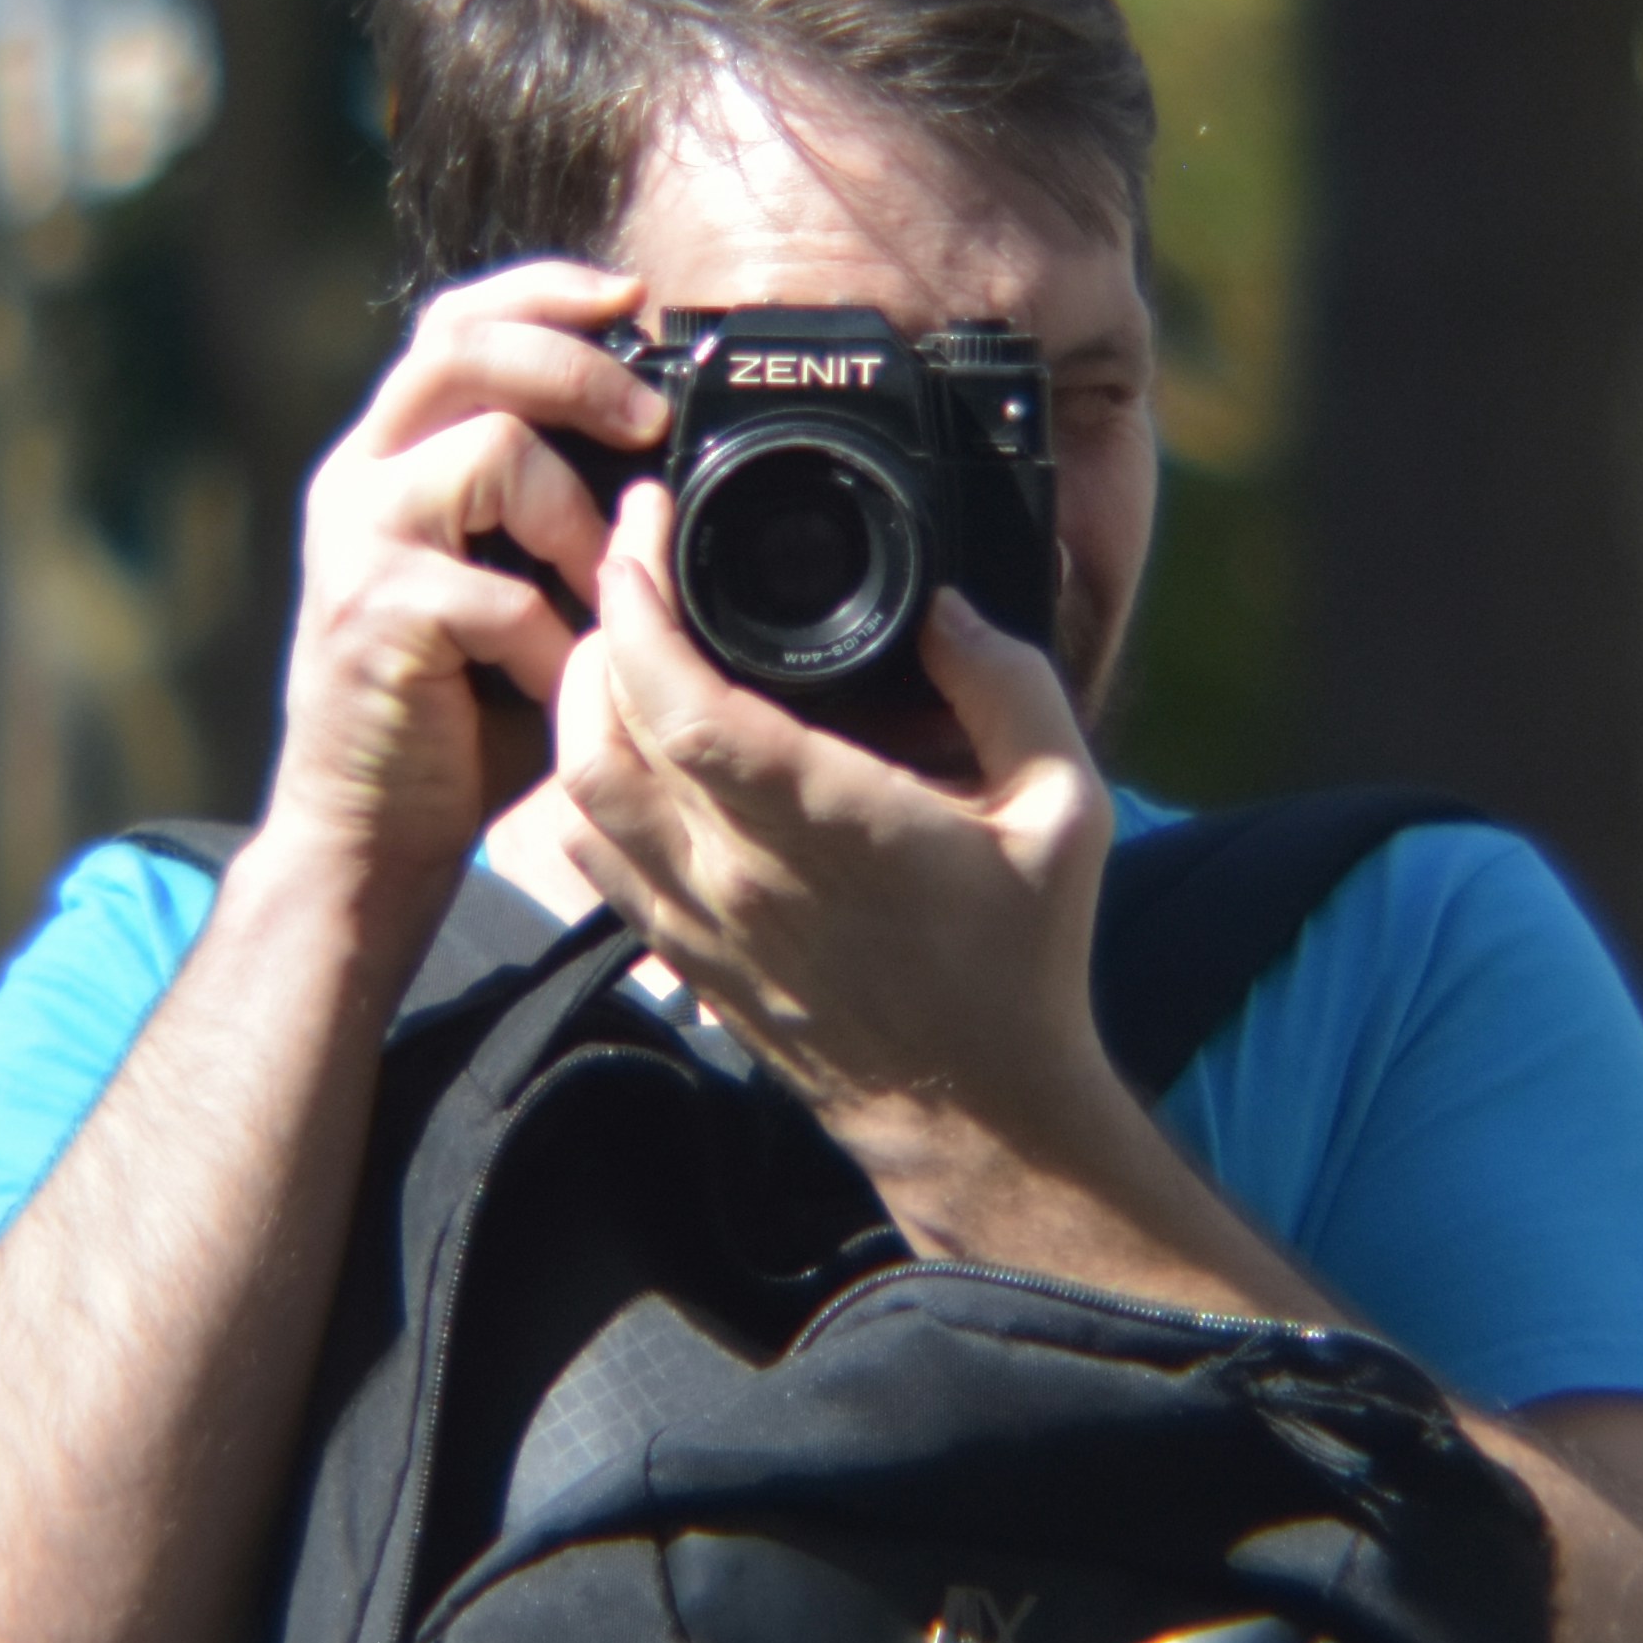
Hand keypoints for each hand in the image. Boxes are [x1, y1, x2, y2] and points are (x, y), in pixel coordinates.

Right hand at [256, 263, 669, 965]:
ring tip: (605, 592)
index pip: (456, 320)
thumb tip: (666, 456)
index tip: (631, 296)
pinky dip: (555, 641)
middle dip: (576, 367)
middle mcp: (359, 477)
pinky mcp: (371, 613)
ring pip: (490, 450)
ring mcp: (356, 540)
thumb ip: (557, 512)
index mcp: (392, 455)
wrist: (370, 832)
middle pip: (465, 347)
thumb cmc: (459, 715)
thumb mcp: (517, 585)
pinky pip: (497, 592)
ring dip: (579, 520)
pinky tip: (564, 682)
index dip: (542, 289)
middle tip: (650, 420)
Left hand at [545, 486, 1123, 1208]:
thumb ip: (1012, 689)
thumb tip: (944, 605)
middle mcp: (737, 873)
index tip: (647, 526)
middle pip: (601, 733)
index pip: (682, 704)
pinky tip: (615, 733)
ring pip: (574, 790)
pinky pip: (584, 852)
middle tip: (629, 555)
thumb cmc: (1023, 960)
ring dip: (575, 698)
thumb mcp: (1067, 811)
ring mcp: (697, 918)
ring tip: (618, 632)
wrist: (975, 1115)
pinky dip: (577, 777)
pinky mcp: (680, 950)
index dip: (642, 604)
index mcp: (825, 826)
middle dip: (596, 624)